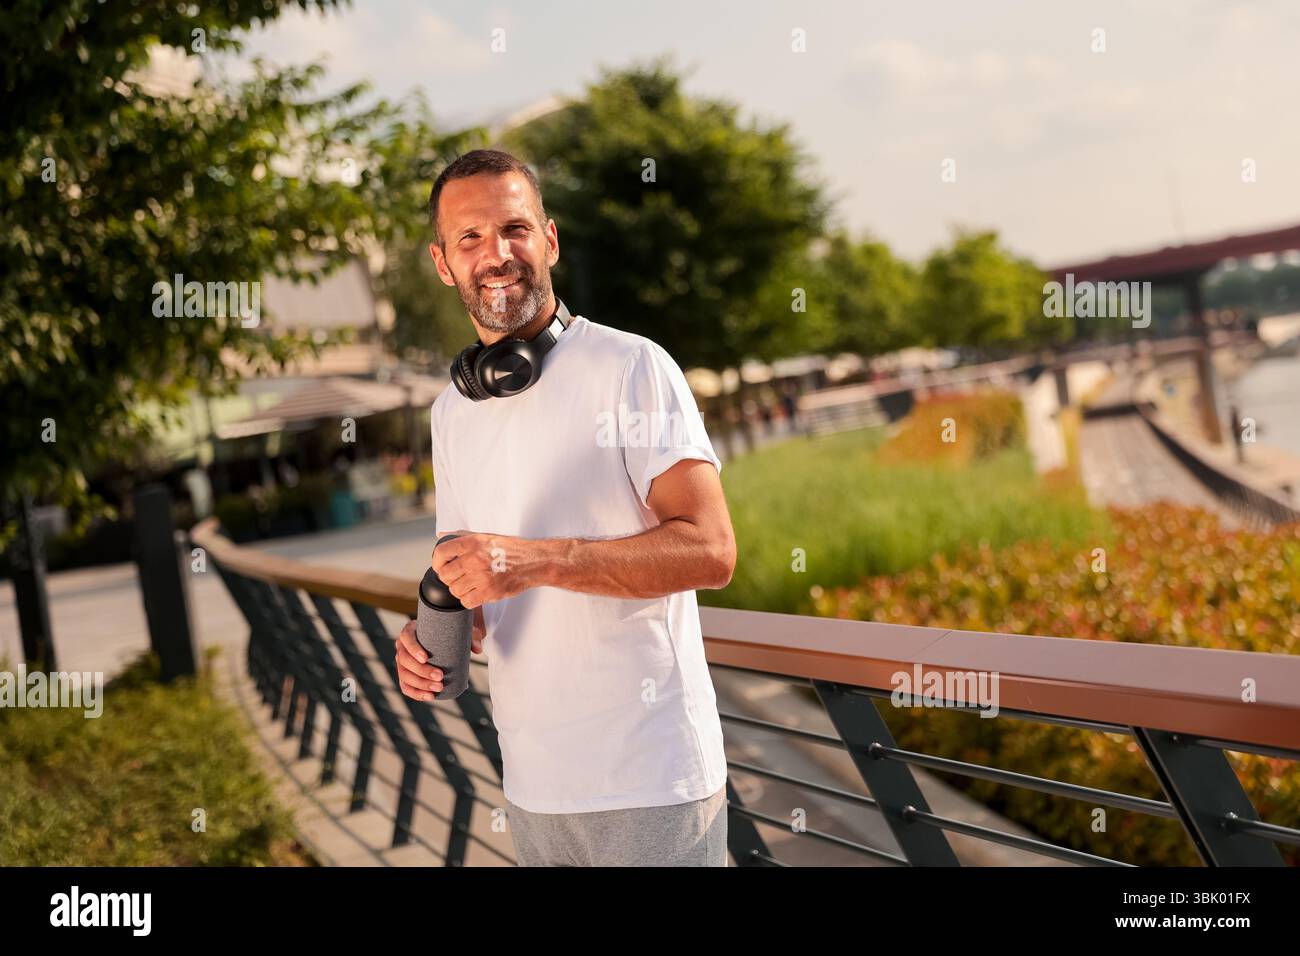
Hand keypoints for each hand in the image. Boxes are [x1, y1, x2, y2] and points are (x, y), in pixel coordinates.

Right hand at [394, 616, 484, 702]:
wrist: (448, 641)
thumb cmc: (452, 632)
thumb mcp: (463, 630)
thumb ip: (473, 636)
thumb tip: (477, 649)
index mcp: (411, 630)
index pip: (405, 637)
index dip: (413, 648)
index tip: (425, 658)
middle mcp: (403, 646)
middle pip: (404, 659)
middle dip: (421, 671)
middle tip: (440, 677)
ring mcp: (403, 662)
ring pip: (405, 675)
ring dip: (421, 684)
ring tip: (438, 688)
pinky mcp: (406, 676)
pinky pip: (406, 687)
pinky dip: (417, 693)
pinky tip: (430, 696)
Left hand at [431, 531, 549, 609]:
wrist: (533, 562)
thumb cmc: (511, 549)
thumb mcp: (486, 536)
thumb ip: (462, 536)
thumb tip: (441, 536)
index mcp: (472, 543)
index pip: (441, 552)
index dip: (436, 561)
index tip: (440, 566)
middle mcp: (474, 559)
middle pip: (445, 575)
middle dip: (449, 578)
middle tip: (457, 577)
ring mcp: (480, 577)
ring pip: (455, 590)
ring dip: (459, 590)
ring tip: (470, 585)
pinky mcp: (488, 592)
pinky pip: (466, 601)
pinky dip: (469, 600)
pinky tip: (476, 593)